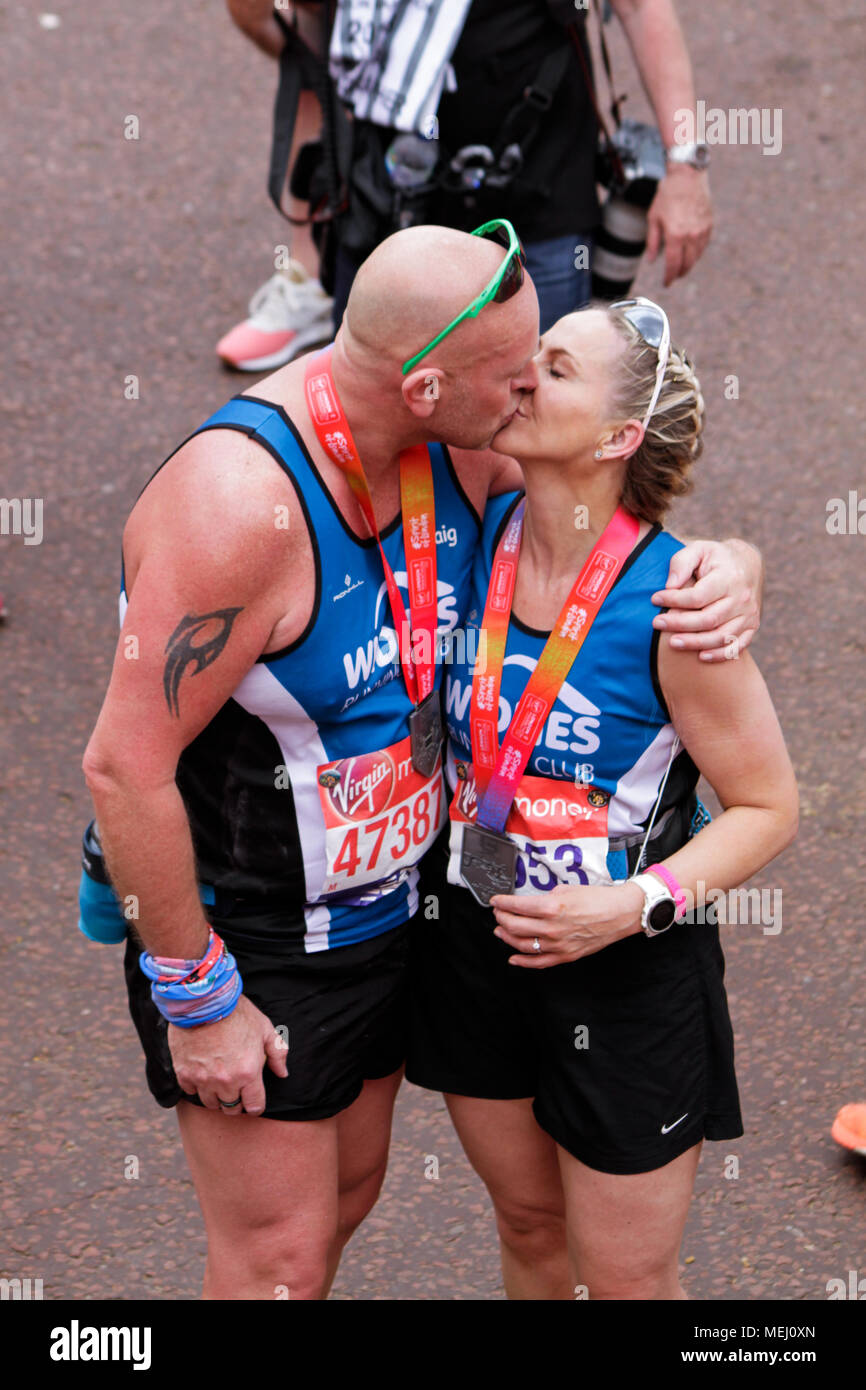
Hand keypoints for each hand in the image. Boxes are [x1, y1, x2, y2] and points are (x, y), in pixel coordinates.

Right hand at [168, 993, 289, 1115]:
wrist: (204, 1000)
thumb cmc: (237, 1012)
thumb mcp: (265, 1028)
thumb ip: (277, 1053)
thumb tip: (282, 1073)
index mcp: (248, 1073)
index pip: (254, 1106)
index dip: (256, 1105)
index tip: (253, 1099)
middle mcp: (226, 1081)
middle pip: (232, 1109)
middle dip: (237, 1103)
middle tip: (237, 1090)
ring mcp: (203, 1079)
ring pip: (211, 1104)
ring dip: (216, 1097)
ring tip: (219, 1082)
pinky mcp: (184, 1073)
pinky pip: (190, 1092)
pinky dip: (196, 1087)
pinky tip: (202, 1074)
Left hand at [489, 881, 643, 968]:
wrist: (620, 913)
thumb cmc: (598, 899)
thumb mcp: (567, 888)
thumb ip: (546, 898)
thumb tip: (531, 904)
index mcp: (552, 908)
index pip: (516, 906)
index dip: (501, 903)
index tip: (495, 901)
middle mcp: (552, 928)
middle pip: (515, 926)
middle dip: (501, 918)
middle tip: (498, 913)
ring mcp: (558, 944)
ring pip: (522, 945)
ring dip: (507, 937)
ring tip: (501, 930)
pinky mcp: (566, 955)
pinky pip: (539, 962)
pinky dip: (523, 961)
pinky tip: (513, 957)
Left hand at [645, 167, 712, 285]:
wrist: (687, 176)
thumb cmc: (667, 194)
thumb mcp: (653, 218)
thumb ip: (652, 242)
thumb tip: (652, 261)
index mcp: (675, 235)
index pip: (673, 265)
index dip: (669, 277)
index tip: (666, 283)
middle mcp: (691, 235)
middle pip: (687, 264)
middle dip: (679, 273)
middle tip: (673, 276)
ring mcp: (702, 230)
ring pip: (697, 257)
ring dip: (689, 264)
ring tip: (682, 267)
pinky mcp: (709, 224)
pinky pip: (704, 245)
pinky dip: (697, 252)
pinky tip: (691, 253)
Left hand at [652, 538, 762, 662]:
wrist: (748, 564)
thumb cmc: (716, 558)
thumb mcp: (699, 549)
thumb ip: (682, 562)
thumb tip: (670, 585)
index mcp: (729, 578)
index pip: (698, 596)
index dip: (674, 600)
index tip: (655, 598)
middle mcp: (742, 598)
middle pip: (708, 619)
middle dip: (679, 624)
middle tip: (656, 623)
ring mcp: (749, 615)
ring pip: (721, 636)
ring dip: (695, 643)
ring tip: (672, 643)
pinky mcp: (751, 627)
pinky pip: (737, 647)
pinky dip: (719, 655)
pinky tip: (700, 656)